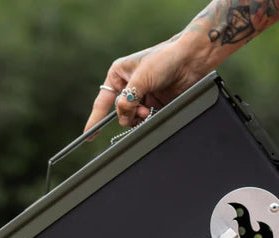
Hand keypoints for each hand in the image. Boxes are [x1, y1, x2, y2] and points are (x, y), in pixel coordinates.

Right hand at [83, 38, 207, 133]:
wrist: (191, 61)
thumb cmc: (164, 60)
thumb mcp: (141, 78)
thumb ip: (128, 99)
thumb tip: (122, 116)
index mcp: (118, 74)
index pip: (102, 101)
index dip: (95, 119)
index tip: (88, 135)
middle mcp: (128, 86)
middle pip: (120, 112)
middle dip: (128, 114)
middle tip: (140, 110)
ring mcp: (142, 96)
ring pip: (133, 118)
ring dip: (139, 117)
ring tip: (148, 110)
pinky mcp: (155, 104)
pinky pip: (145, 120)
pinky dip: (148, 120)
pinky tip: (154, 112)